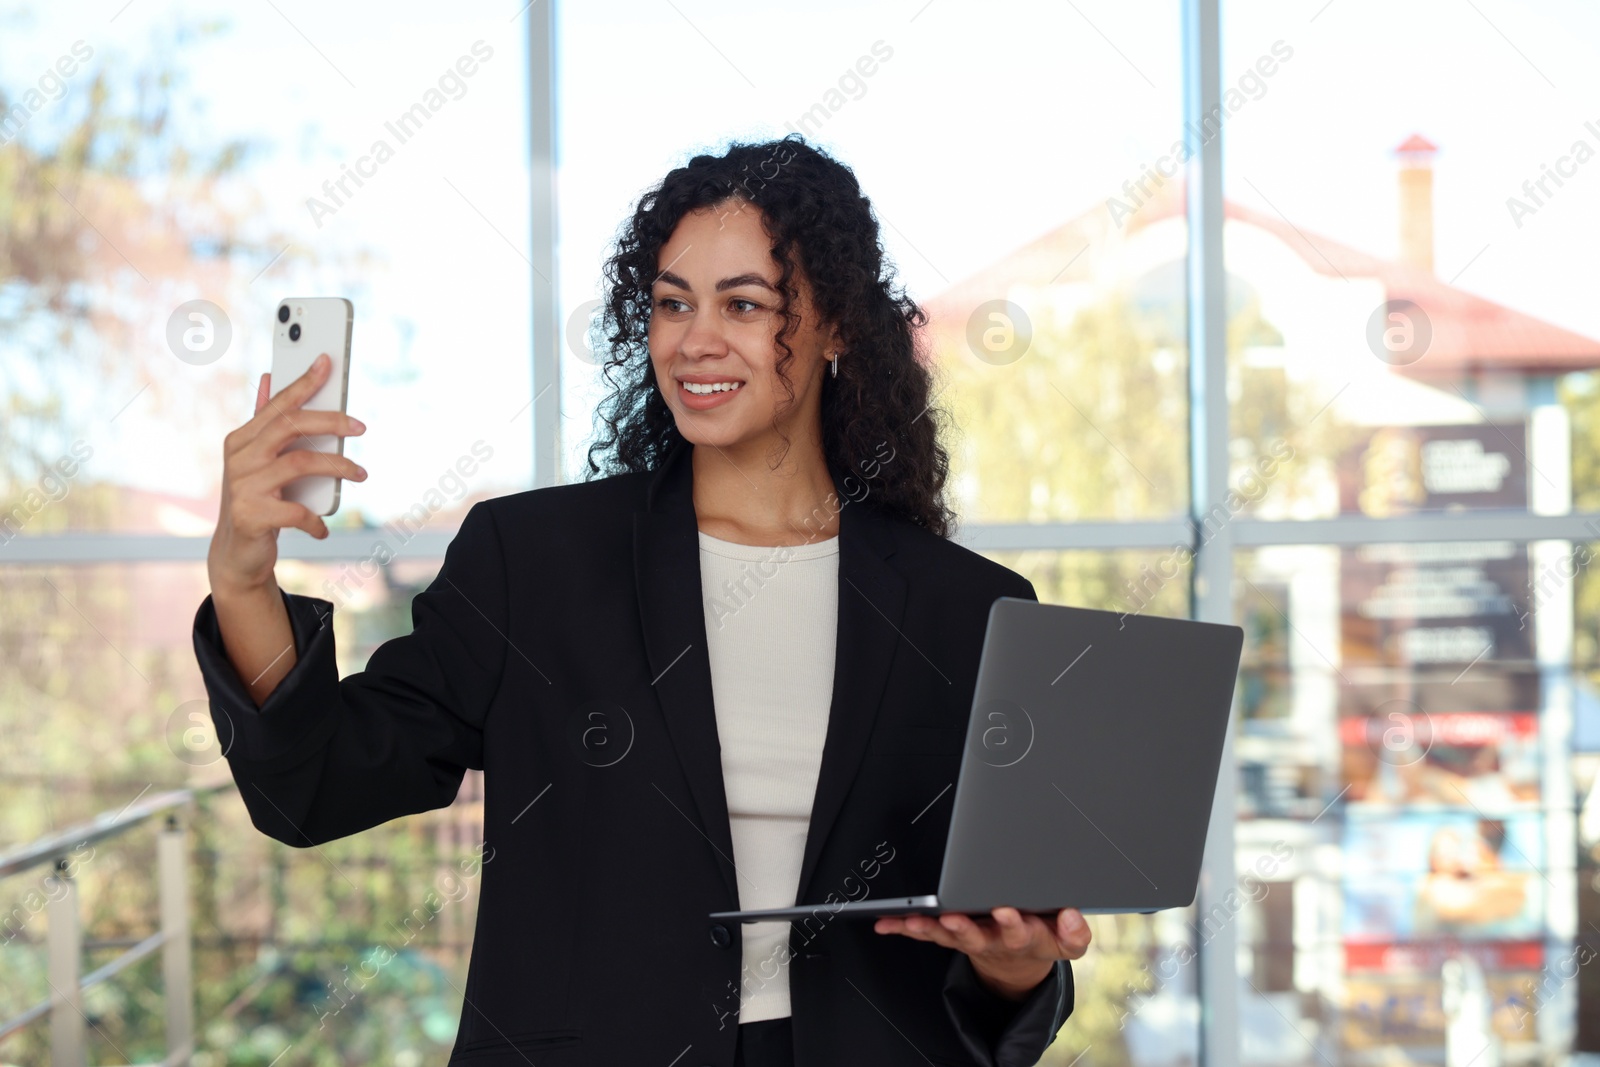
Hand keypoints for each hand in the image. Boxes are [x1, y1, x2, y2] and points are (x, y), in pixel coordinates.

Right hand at [207, 352, 367, 595]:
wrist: (237, 552)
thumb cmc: (256, 499)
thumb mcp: (258, 460)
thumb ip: (265, 423)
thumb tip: (269, 379)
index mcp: (242, 440)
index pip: (277, 405)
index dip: (302, 383)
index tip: (327, 363)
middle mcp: (239, 458)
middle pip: (289, 427)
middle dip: (330, 421)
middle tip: (361, 427)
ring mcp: (242, 486)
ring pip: (299, 463)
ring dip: (337, 466)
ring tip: (360, 473)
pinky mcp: (252, 516)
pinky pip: (297, 511)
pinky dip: (316, 520)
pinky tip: (323, 527)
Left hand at [874, 907, 1090, 999]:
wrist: (1018, 963)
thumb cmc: (1041, 940)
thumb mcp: (1067, 943)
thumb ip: (1074, 932)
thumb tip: (1072, 917)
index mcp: (1022, 937)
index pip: (1019, 932)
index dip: (1012, 923)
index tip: (1006, 910)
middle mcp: (991, 940)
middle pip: (976, 936)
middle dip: (964, 927)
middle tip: (952, 918)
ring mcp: (968, 939)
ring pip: (946, 935)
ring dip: (928, 928)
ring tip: (913, 920)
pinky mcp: (950, 936)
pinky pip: (925, 933)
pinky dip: (904, 928)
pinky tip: (886, 923)